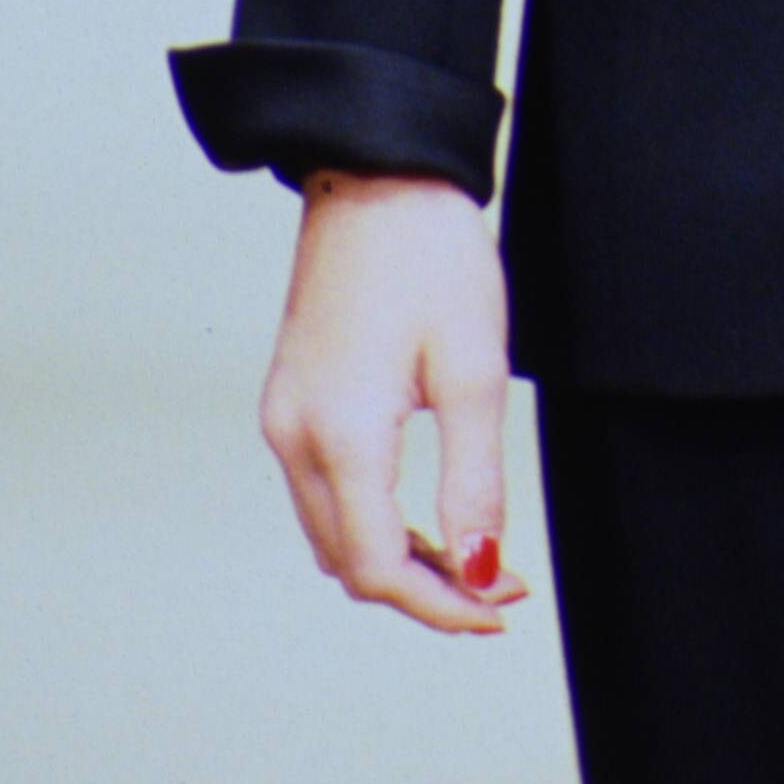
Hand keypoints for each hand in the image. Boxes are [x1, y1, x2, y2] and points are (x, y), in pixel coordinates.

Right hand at [259, 171, 526, 634]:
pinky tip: (425, 512)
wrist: (376, 175)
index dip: (441, 605)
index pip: (378, 568)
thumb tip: (477, 567)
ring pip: (333, 534)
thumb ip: (474, 480)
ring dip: (398, 558)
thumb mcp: (474, 370)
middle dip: (425, 588)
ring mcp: (282, 419)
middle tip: (501, 583)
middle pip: (350, 563)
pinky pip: (322, 493)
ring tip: (473, 553)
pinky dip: (372, 519)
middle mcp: (293, 437)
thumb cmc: (431, 256)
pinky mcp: (289, 400)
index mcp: (339, 435)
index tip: (501, 608)